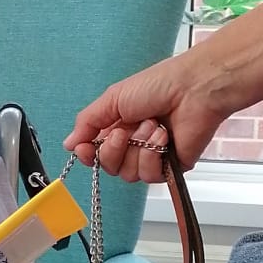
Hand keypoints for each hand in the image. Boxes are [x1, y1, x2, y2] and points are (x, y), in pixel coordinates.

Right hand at [64, 47, 233, 181]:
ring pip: (128, 174)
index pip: (94, 152)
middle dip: (114, 149)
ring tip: (152, 127)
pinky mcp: (171, 167)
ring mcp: (152, 156)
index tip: (84, 148)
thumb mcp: (113, 98)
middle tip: (125, 130)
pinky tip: (163, 137)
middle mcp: (133, 143)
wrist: (193, 89)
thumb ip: (88, 122)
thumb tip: (69, 143)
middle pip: (109, 166)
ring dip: (138, 149)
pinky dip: (153, 156)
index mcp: (118, 125)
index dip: (88, 154)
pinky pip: (149, 176)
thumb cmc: (158, 85)